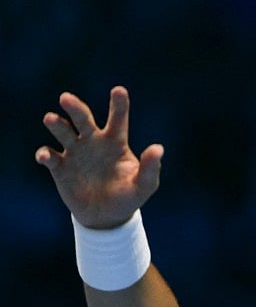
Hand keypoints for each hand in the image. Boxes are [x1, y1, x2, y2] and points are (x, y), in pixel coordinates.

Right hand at [35, 86, 163, 228]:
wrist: (106, 216)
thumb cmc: (129, 196)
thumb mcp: (144, 185)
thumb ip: (151, 168)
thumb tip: (158, 148)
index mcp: (115, 142)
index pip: (118, 119)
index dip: (118, 105)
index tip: (119, 90)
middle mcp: (93, 142)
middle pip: (83, 119)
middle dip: (75, 108)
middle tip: (65, 98)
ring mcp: (75, 153)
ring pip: (63, 132)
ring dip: (56, 125)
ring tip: (51, 118)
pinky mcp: (59, 167)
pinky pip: (49, 156)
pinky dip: (45, 154)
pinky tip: (46, 156)